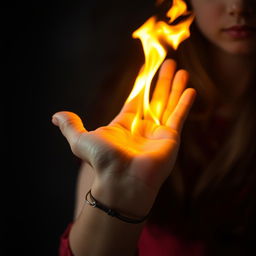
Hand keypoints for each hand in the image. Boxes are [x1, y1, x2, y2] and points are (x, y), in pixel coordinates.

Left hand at [52, 59, 195, 215]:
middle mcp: (142, 128)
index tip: (146, 70)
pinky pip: (179, 116)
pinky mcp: (171, 138)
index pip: (135, 100)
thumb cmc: (102, 160)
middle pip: (154, 98)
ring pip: (168, 104)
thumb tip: (55, 116)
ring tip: (180, 70)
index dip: (140, 85)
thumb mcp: (80, 139)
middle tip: (167, 63)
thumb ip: (70, 125)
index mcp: (124, 125)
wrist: (121, 180)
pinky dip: (184, 103)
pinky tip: (190, 89)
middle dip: (161, 81)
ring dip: (175, 87)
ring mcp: (158, 133)